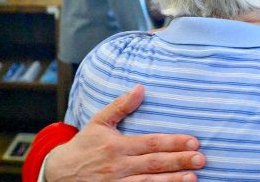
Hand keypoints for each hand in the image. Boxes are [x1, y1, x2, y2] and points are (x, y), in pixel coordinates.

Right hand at [45, 85, 205, 181]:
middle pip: (154, 164)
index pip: (151, 143)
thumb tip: (140, 88)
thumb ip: (120, 106)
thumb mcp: (98, 122)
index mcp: (117, 146)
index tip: (193, 141)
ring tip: (192, 178)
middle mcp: (118, 166)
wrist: (58, 173)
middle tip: (201, 159)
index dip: (173, 142)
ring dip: (172, 181)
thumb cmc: (83, 146)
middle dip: (179, 161)